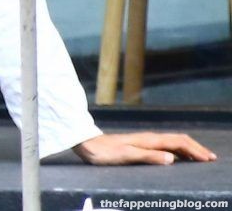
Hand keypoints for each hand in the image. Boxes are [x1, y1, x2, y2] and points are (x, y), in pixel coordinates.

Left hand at [74, 132, 216, 164]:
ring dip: (188, 148)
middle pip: (178, 139)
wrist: (87, 143)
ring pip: (172, 141)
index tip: (208, 159)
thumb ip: (148, 157)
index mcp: (149, 140)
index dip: (195, 150)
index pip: (178, 142)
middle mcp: (149, 138)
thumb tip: (172, 159)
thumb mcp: (126, 155)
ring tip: (200, 157)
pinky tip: (178, 156)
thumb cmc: (104, 152)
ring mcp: (144, 140)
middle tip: (210, 158)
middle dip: (196, 148)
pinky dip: (177, 149)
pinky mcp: (139, 144)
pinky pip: (165, 144)